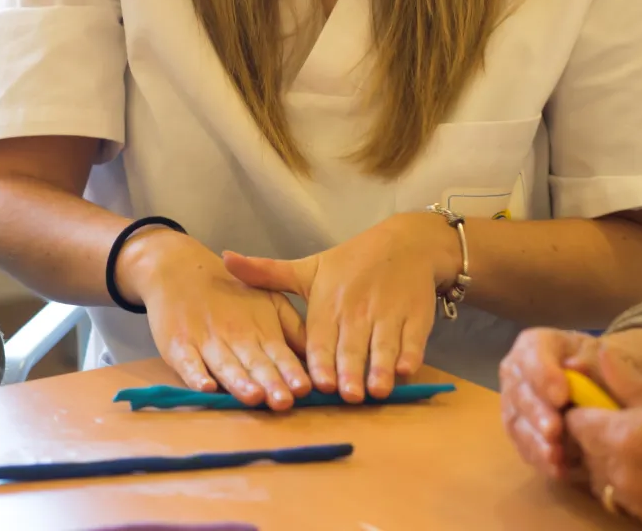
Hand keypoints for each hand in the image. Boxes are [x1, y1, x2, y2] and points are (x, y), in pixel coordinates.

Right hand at [121, 227, 310, 409]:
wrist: (181, 269)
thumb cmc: (233, 294)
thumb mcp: (270, 302)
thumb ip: (295, 330)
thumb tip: (323, 359)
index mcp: (261, 332)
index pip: (279, 355)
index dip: (291, 371)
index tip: (304, 387)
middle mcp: (236, 339)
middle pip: (254, 364)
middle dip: (269, 382)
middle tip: (283, 401)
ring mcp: (206, 342)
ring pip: (225, 365)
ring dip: (238, 382)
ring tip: (253, 396)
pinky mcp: (178, 346)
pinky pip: (187, 363)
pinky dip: (195, 375)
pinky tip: (205, 387)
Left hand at [223, 211, 455, 401]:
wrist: (404, 244)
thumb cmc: (349, 263)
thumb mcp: (307, 267)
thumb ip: (266, 273)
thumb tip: (225, 258)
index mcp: (328, 303)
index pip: (321, 338)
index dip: (320, 360)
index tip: (318, 382)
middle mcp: (357, 311)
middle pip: (352, 346)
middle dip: (349, 371)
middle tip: (346, 396)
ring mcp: (388, 315)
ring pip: (382, 346)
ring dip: (379, 369)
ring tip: (376, 391)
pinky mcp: (415, 318)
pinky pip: (412, 340)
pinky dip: (410, 355)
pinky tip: (405, 370)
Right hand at [499, 327, 605, 479]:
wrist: (601, 389)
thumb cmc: (601, 370)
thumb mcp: (606, 362)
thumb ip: (596, 363)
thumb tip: (577, 365)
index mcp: (536, 344)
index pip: (532, 354)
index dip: (543, 374)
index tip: (562, 395)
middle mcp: (517, 371)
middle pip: (519, 390)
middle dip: (536, 413)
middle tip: (555, 431)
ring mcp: (514, 401)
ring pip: (515, 420)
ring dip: (534, 440)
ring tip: (556, 457)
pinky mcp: (519, 428)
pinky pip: (522, 444)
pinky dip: (538, 458)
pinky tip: (557, 469)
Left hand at [565, 348, 641, 529]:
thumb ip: (628, 380)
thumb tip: (596, 354)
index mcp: (623, 438)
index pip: (571, 422)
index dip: (579, 409)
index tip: (592, 402)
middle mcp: (623, 476)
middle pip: (582, 453)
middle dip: (590, 436)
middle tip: (613, 422)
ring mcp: (638, 504)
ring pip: (599, 480)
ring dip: (605, 463)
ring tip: (635, 447)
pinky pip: (622, 502)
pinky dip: (625, 486)